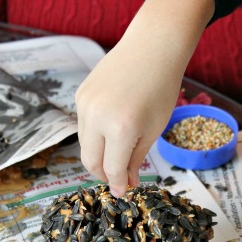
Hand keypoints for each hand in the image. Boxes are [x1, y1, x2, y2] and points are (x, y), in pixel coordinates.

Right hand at [75, 0, 213, 196]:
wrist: (151, 49)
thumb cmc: (161, 89)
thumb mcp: (153, 129)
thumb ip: (135, 159)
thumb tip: (125, 184)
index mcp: (121, 128)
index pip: (112, 169)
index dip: (117, 185)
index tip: (123, 192)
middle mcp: (97, 117)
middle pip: (90, 161)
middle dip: (103, 175)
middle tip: (118, 178)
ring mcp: (84, 105)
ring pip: (84, 144)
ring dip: (98, 156)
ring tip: (117, 154)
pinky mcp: (80, 95)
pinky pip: (83, 125)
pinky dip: (95, 135)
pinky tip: (112, 129)